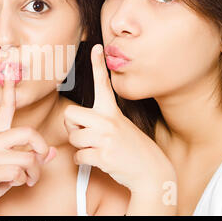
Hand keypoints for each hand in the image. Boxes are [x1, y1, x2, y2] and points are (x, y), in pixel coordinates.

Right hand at [0, 71, 55, 215]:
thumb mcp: (14, 169)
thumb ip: (31, 158)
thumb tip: (51, 152)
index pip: (4, 109)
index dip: (9, 91)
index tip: (10, 72)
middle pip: (28, 132)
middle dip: (40, 150)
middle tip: (38, 164)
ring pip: (28, 156)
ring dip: (33, 173)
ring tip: (26, 179)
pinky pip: (18, 170)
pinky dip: (22, 181)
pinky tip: (13, 184)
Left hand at [64, 45, 175, 214]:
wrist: (152, 172)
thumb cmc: (131, 149)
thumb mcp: (121, 126)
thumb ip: (99, 120)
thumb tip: (73, 121)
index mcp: (112, 111)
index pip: (103, 84)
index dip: (98, 65)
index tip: (97, 47)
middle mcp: (109, 121)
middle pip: (69, 114)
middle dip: (72, 126)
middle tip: (85, 134)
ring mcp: (106, 137)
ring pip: (73, 138)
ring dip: (80, 147)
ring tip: (97, 149)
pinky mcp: (104, 155)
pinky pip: (78, 156)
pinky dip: (83, 161)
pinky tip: (98, 161)